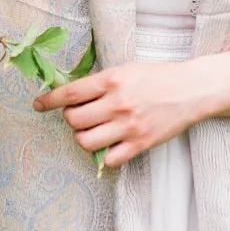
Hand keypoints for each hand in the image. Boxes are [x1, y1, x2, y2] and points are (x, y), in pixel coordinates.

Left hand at [32, 60, 210, 170]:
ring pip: (86, 141)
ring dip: (84, 137)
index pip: (70, 93)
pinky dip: (104, 155)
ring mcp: (128, 126)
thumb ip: (100, 82)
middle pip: (74, 120)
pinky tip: (110, 145)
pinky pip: (109, 159)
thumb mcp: (126, 70)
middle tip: (81, 115)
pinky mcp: (140, 143)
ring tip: (93, 130)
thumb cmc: (156, 77)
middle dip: (71, 119)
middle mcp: (117, 104)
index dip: (50, 100)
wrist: (190, 89)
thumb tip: (71, 94)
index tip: (39, 104)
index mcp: (111, 80)